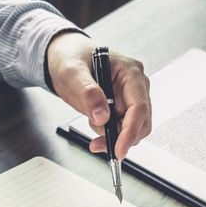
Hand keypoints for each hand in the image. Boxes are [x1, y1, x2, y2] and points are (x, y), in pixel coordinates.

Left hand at [46, 31, 150, 159]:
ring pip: (132, 129)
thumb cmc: (71, 57)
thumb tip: (102, 117)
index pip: (139, 106)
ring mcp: (128, 98)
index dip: (131, 130)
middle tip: (98, 145)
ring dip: (113, 137)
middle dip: (121, 138)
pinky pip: (121, 129)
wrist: (64, 58)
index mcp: (130, 72)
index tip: (119, 149)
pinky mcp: (119, 108)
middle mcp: (134, 86)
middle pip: (141, 122)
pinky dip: (108, 135)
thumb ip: (88, 92)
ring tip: (92, 127)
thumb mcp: (73, 71)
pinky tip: (94, 125)